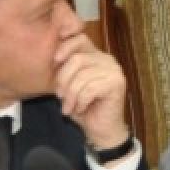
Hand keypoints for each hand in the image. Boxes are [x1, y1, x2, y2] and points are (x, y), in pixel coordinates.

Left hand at [53, 34, 130, 149]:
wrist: (101, 130)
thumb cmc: (83, 107)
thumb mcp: (70, 85)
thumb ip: (66, 69)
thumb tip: (53, 57)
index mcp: (96, 56)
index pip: (80, 39)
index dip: (65, 46)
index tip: (54, 61)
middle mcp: (108, 60)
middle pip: (77, 59)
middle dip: (63, 79)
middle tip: (60, 96)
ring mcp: (114, 71)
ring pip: (82, 76)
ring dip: (71, 95)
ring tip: (68, 107)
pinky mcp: (116, 84)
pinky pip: (89, 89)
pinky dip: (80, 101)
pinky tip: (80, 109)